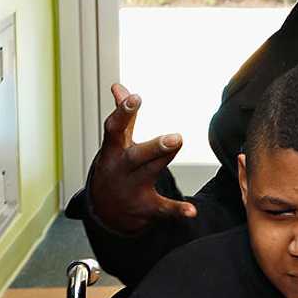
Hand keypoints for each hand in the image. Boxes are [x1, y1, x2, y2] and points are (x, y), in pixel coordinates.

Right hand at [88, 83, 196, 233]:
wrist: (105, 212)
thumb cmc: (115, 167)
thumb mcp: (115, 144)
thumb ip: (123, 117)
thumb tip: (118, 86)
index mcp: (113, 150)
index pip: (115, 129)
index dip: (124, 113)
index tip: (135, 97)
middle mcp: (122, 169)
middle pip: (136, 155)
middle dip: (154, 145)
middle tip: (174, 135)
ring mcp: (133, 188)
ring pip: (150, 173)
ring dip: (163, 159)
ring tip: (178, 141)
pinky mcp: (146, 208)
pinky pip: (163, 209)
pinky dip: (177, 211)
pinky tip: (192, 212)